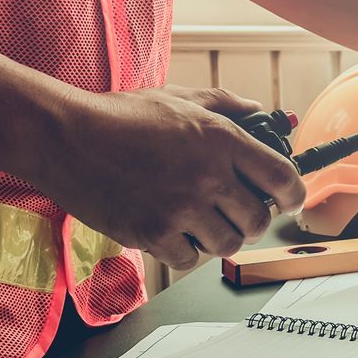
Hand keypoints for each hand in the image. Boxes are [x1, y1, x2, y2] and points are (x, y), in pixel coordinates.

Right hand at [34, 86, 304, 270]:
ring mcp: (180, 208)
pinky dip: (186, 251)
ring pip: (228, 244)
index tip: (287, 201)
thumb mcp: (179, 98)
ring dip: (220, 238)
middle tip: (236, 213)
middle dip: (252, 220)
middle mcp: (208, 176)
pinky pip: (190, 259)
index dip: (293, 196)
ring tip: (201, 223)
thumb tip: (260, 112)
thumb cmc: (118, 116)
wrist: (64, 137)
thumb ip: (225, 105)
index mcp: (221, 140)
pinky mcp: (152, 234)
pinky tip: (173, 232)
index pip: (283, 179)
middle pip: (258, 220)